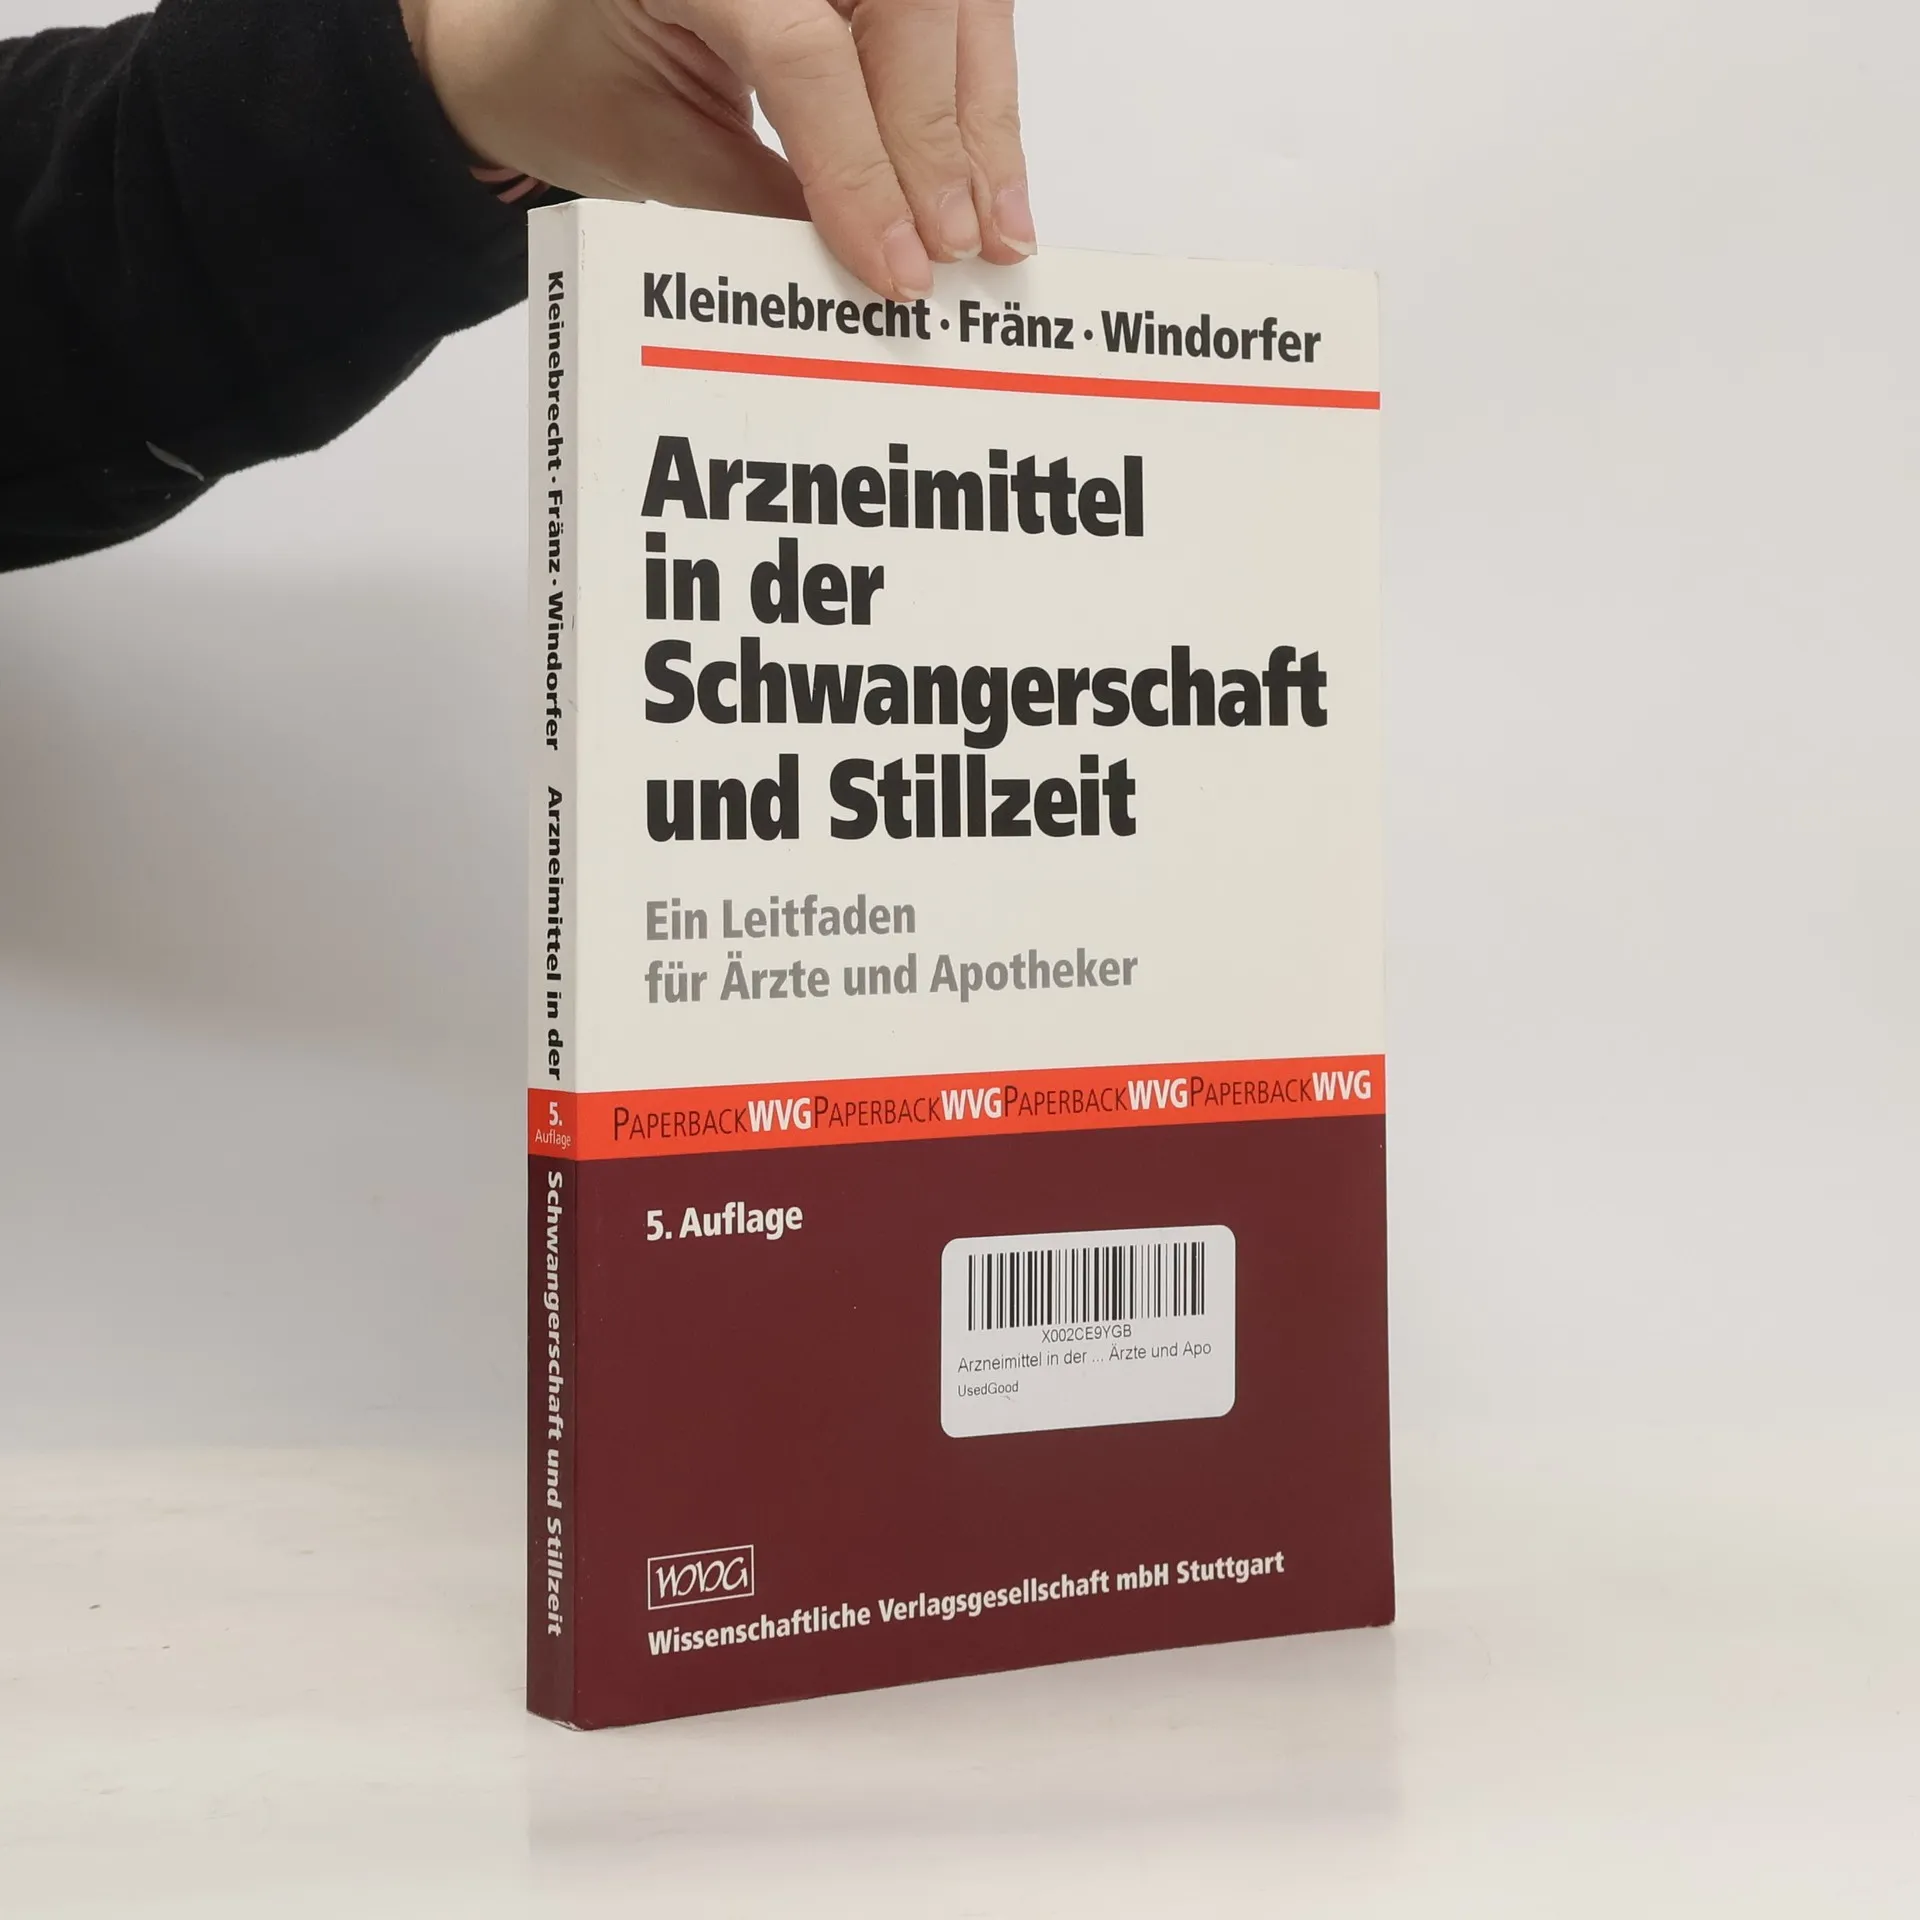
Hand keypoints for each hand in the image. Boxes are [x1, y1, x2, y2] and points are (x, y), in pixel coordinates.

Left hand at [401, 0, 1034, 300]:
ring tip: (997, 230)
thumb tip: (869, 265)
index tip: (898, 267)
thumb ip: (758, 203)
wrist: (532, 32)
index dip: (864, 169)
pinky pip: (957, 11)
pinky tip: (989, 177)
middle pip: (907, 6)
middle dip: (941, 140)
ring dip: (983, 121)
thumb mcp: (648, 150)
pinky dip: (979, 96)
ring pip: (954, 4)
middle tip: (958, 251)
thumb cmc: (570, 74)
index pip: (806, 52)